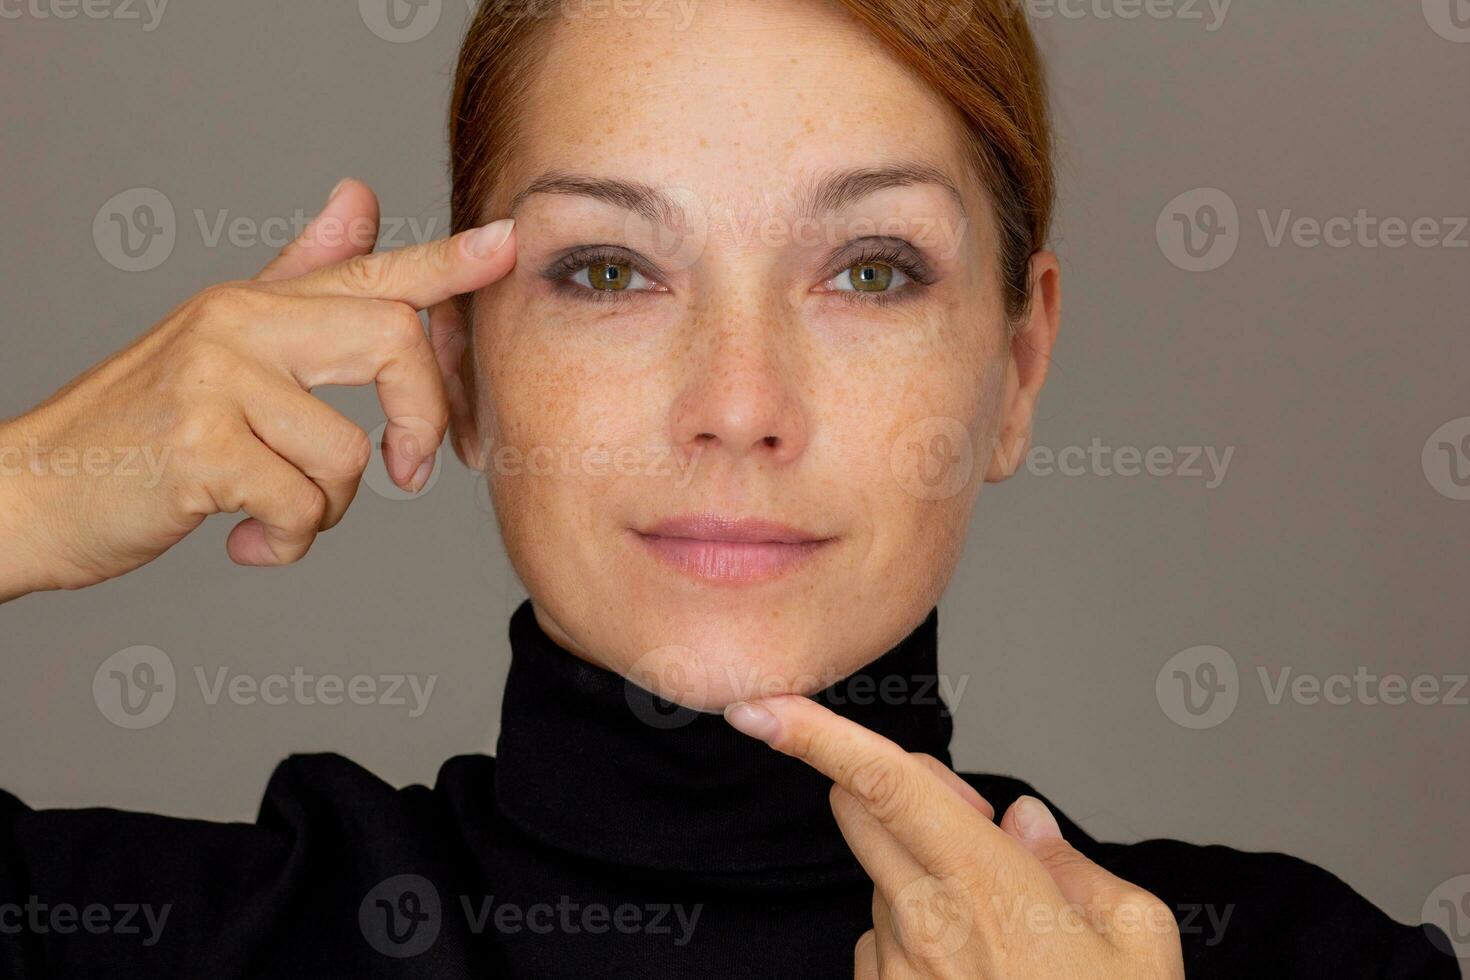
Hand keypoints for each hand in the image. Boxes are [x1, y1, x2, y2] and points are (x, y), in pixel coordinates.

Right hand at [0, 180, 514, 600]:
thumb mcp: (218, 346)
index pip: (371, 271)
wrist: (28, 492)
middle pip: (394, 341)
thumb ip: (296, 281)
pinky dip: (288, 543)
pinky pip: (304, 506)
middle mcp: (237, 322)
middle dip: (424, 419)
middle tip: (412, 471)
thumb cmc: (137, 430)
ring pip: (350, 453)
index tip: (510, 243)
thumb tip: (360, 198)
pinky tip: (245, 539)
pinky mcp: (199, 445)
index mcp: (254, 302)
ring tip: (271, 512)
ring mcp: (215, 379)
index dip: (449, 261)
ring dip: (327, 508)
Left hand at [724, 696, 1184, 978]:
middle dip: (888, 788)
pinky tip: (974, 974)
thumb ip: (1076, 862)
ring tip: (998, 935)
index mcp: (989, 886)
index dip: (814, 735)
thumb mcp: (1139, 939)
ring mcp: (895, 971)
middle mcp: (925, 923)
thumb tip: (1023, 820)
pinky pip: (879, 943)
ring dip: (919, 876)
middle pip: (858, 810)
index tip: (759, 707)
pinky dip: (914, 936)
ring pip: (879, 880)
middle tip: (963, 816)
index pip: (882, 783)